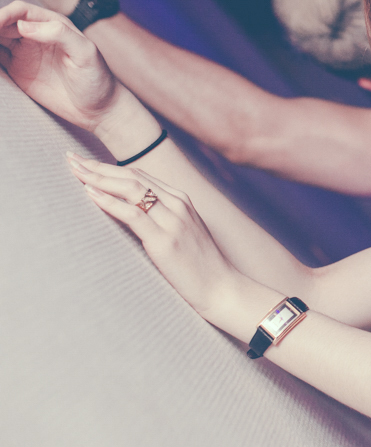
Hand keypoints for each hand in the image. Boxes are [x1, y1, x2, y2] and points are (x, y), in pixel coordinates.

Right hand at [0, 0, 119, 132]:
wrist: (98, 109)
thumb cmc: (97, 79)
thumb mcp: (85, 53)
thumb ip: (59, 33)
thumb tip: (23, 25)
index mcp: (53, 24)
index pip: (20, 11)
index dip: (2, 14)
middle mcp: (36, 35)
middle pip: (3, 23)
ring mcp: (25, 53)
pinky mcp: (19, 71)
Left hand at [67, 155, 235, 312]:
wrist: (220, 287)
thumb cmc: (199, 265)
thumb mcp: (183, 232)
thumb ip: (163, 218)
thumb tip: (132, 213)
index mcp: (182, 200)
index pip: (140, 175)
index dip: (110, 167)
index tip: (86, 162)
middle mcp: (178, 204)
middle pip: (132, 177)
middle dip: (99, 167)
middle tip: (72, 159)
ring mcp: (173, 221)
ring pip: (131, 189)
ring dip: (99, 178)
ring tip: (76, 172)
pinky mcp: (165, 241)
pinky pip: (132, 215)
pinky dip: (109, 202)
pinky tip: (91, 194)